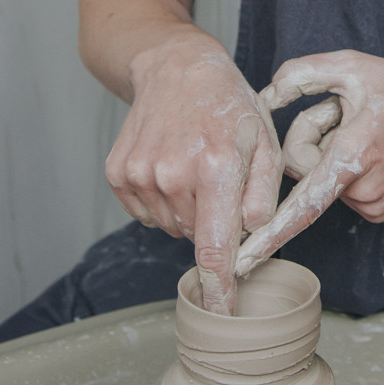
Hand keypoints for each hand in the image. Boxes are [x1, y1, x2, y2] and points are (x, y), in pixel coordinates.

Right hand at [105, 32, 283, 313]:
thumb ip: (263, 195)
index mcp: (215, 166)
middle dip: (213, 223)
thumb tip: (252, 238)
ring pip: (171, 226)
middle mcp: (172, 174)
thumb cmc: (228, 106)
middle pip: (196, 236)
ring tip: (195, 165)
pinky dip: (163, 201)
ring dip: (187, 210)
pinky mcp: (119, 174)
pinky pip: (146, 213)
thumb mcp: (264, 142)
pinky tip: (172, 166)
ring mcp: (140, 174)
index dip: (219, 287)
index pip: (215, 246)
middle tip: (219, 178)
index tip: (221, 316)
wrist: (175, 69)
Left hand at [235, 50, 383, 276]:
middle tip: (345, 113)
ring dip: (331, 152)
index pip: (303, 203)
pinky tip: (374, 149)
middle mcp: (363, 189)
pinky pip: (339, 190)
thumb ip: (302, 73)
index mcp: (356, 154)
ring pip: (321, 180)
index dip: (270, 234)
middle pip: (302, 169)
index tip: (242, 262)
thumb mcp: (354, 65)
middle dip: (310, 138)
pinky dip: (346, 167)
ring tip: (366, 131)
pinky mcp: (377, 212)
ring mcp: (372, 205)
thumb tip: (267, 95)